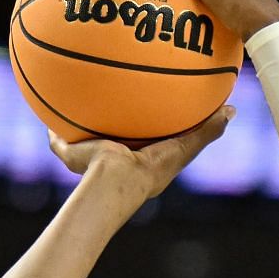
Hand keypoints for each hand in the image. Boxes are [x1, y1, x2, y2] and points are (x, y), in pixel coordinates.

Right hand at [51, 105, 234, 202]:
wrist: (113, 180)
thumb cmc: (148, 169)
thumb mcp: (183, 148)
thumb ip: (206, 131)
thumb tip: (231, 109)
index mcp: (137, 162)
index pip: (142, 140)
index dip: (144, 124)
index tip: (148, 107)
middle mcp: (111, 161)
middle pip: (109, 137)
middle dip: (108, 122)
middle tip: (111, 99)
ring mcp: (87, 159)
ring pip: (80, 138)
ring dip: (76, 124)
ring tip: (74, 97)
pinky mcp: (67, 153)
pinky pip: (56, 137)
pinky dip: (51, 127)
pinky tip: (47, 103)